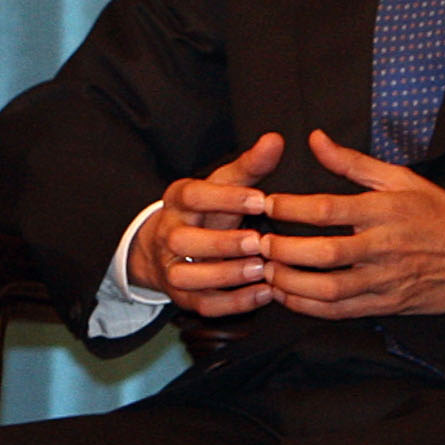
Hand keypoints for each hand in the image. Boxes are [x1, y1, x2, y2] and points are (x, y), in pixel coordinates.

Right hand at [127, 133, 286, 317]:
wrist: (172, 249)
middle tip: (258, 242)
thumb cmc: (209, 211)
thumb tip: (276, 139)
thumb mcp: (225, 185)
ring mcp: (172, 268)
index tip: (261, 201)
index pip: (192, 196)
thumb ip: (250, 165)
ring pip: (186, 276)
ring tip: (261, 270)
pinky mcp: (184, 297)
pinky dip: (233, 303)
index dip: (224, 199)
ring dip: (224, 276)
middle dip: (220, 243)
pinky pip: (203, 305)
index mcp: (177, 201)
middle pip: (182, 240)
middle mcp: (168, 234)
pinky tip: (265, 293)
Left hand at [256, 129, 444, 320]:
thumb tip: (315, 139)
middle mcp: (383, 246)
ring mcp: (386, 280)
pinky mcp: (388, 304)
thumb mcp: (401, 178)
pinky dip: (309, 307)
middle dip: (283, 251)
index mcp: (384, 210)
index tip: (264, 204)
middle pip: (323, 253)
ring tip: (266, 272)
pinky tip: (288, 297)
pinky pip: (341, 311)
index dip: (290, 208)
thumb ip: (353, 162)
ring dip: (291, 283)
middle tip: (257, 243)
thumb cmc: (440, 213)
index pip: (327, 209)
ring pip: (329, 289)